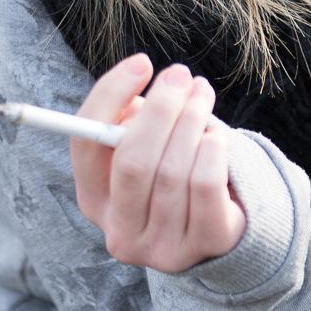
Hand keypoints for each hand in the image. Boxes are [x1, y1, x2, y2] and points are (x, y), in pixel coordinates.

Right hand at [70, 56, 246, 271]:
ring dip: (192, 120)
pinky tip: (217, 135)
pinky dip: (212, 149)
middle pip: (132, 161)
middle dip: (161, 108)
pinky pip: (205, 185)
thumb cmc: (175, 170)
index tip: (141, 62)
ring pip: (173, 170)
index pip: (86, 145)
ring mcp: (161, 248)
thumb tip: (139, 72)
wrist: (223, 222)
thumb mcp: (147, 144)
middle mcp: (120, 233)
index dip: (110, 97)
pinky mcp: (205, 246)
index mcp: (94, 201)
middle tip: (181, 76)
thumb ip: (132, 117)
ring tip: (202, 96)